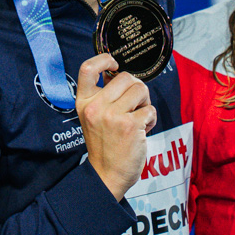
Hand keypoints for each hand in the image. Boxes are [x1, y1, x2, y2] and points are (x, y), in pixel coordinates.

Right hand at [76, 52, 157, 199]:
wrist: (107, 175)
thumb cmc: (104, 145)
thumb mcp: (93, 117)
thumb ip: (104, 96)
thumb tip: (119, 74)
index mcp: (84, 102)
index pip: (87, 69)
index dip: (104, 59)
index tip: (114, 65)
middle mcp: (96, 107)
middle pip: (125, 77)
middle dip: (136, 88)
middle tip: (135, 105)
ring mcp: (112, 116)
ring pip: (140, 90)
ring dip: (145, 102)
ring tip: (139, 117)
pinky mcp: (130, 126)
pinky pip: (150, 110)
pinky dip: (151, 119)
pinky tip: (142, 130)